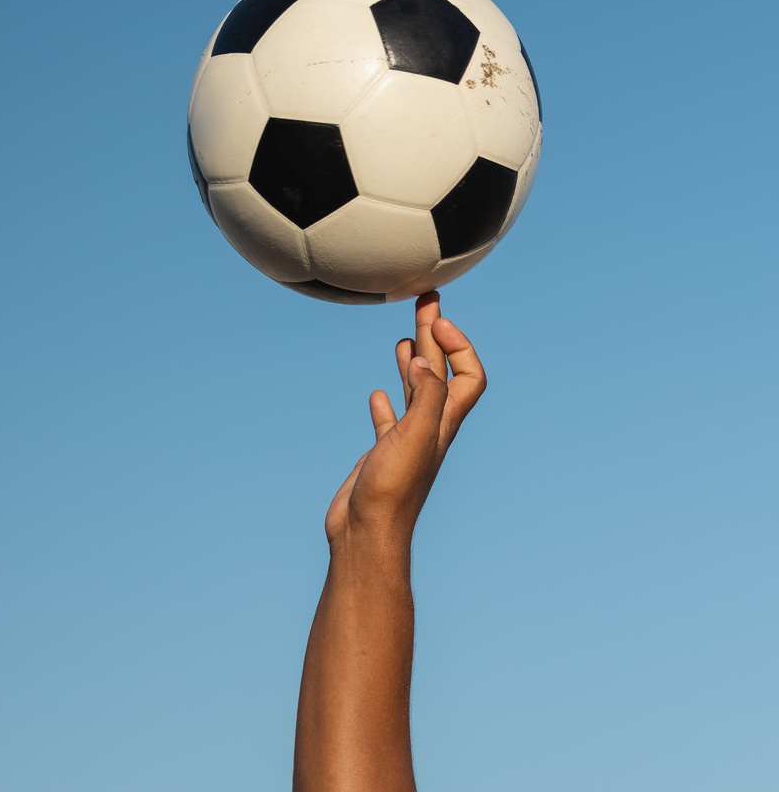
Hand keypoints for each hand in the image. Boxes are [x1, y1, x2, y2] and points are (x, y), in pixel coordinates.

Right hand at [325, 291, 486, 548]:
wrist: (366, 535)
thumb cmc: (393, 492)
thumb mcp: (415, 436)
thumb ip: (425, 395)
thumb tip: (422, 358)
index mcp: (444, 422)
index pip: (468, 375)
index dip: (459, 345)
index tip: (437, 322)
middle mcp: (430, 428)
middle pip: (440, 373)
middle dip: (435, 335)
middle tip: (425, 301)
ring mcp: (407, 441)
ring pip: (415, 392)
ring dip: (414, 361)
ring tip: (406, 336)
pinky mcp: (384, 455)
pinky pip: (390, 421)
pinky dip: (387, 402)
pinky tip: (378, 395)